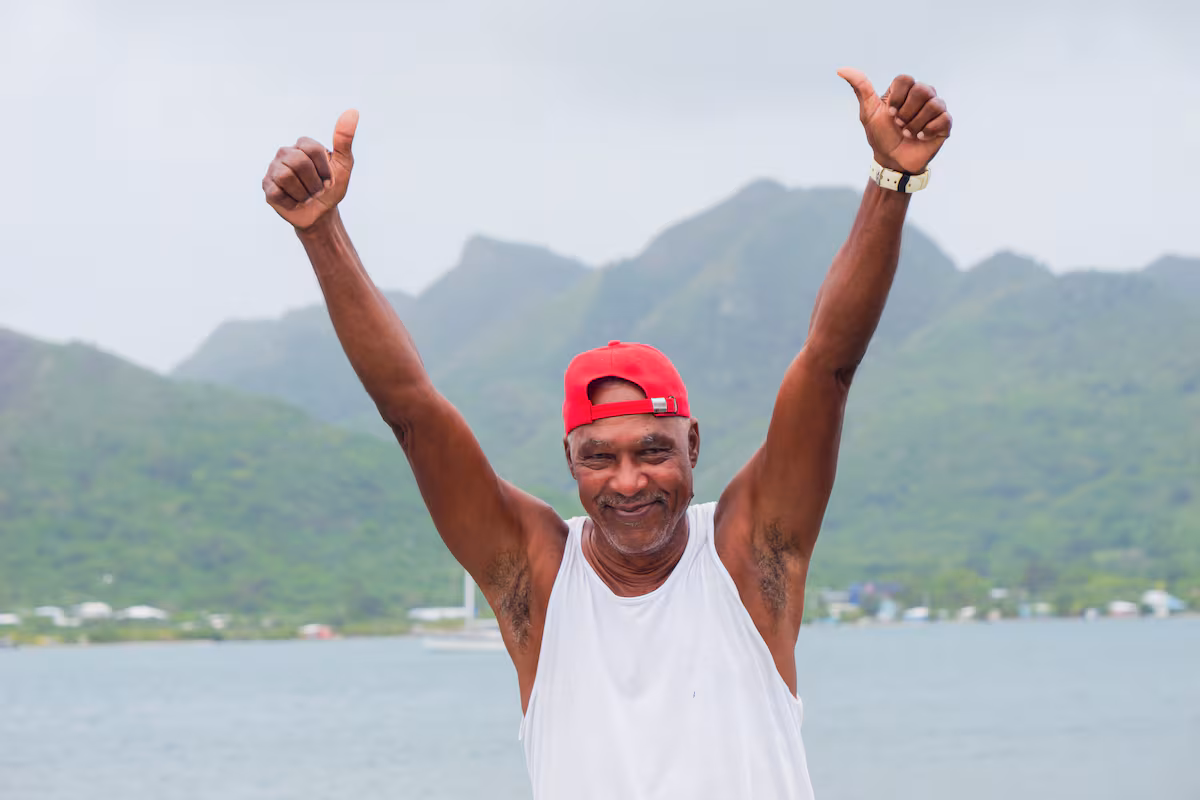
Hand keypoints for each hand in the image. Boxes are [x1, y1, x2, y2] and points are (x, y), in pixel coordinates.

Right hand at [262, 109, 358, 229]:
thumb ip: (345, 139)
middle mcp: (286, 152)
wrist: (321, 213)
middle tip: (318, 191)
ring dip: (304, 194)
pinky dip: (292, 202)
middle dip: (314, 183)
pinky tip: (296, 202)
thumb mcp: (344, 164)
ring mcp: (274, 168)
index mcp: (303, 144)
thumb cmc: (332, 187)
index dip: (324, 170)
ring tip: (307, 197)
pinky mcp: (267, 186)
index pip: (312, 149)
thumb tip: (353, 111)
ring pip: (286, 177)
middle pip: (299, 163)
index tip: (329, 181)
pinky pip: (277, 192)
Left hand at [837, 69, 950, 174]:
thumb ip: (860, 88)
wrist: (893, 161)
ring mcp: (935, 108)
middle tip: (899, 125)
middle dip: (906, 113)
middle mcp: (923, 95)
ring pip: (933, 104)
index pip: (905, 79)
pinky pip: (943, 118)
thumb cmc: (881, 136)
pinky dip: (928, 130)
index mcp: (905, 90)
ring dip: (915, 124)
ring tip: (909, 134)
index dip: (897, 98)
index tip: (890, 114)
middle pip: (921, 90)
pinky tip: (920, 137)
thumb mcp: (868, 112)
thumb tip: (841, 69)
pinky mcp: (945, 123)